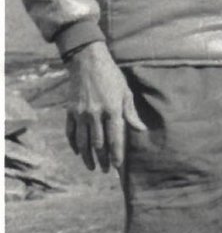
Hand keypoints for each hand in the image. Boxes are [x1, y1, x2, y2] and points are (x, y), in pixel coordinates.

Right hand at [64, 42, 143, 171]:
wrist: (87, 62)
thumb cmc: (111, 76)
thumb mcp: (126, 92)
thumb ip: (131, 113)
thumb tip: (141, 130)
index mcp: (112, 110)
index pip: (115, 139)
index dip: (116, 154)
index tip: (118, 167)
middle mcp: (95, 114)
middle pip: (98, 143)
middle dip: (102, 159)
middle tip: (106, 171)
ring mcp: (80, 113)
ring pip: (83, 141)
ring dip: (87, 156)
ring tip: (92, 167)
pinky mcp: (70, 111)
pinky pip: (70, 132)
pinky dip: (73, 144)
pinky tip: (78, 152)